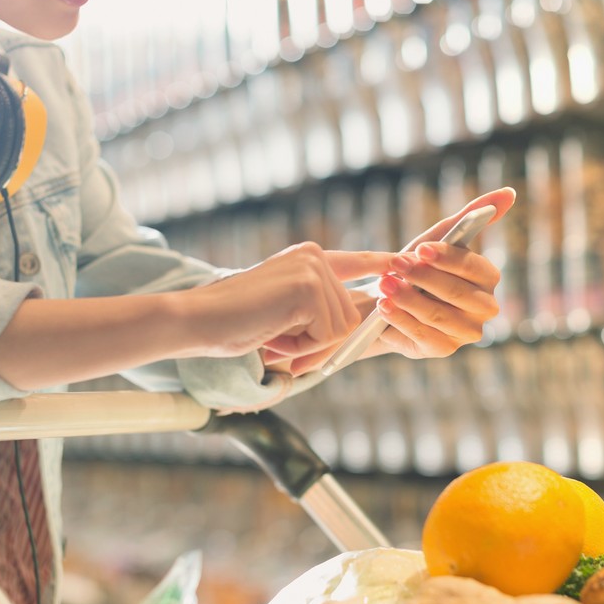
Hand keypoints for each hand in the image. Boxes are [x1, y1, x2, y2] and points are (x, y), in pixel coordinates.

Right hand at [187, 242, 392, 361]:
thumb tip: (362, 317)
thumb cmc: (232, 322)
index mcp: (307, 257)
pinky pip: (327, 336)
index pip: (357, 261)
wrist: (196, 320)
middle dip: (319, 340)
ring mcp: (312, 270)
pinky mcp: (308, 289)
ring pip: (341, 328)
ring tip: (271, 333)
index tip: (406, 261)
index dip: (383, 264)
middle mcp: (314, 256)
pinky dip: (299, 347)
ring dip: (307, 345)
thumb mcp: (284, 312)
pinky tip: (271, 334)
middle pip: (351, 314)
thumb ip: (317, 309)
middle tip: (277, 337)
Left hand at [372, 187, 512, 360]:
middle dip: (423, 277)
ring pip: (438, 315)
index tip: (420, 248)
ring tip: (384, 285)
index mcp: (488, 278)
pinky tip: (384, 307)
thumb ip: (472, 216)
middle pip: (456, 294)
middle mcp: (485, 308)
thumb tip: (510, 193)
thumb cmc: (419, 266)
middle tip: (395, 265)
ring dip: (408, 298)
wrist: (388, 297)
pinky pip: (423, 336)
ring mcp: (466, 333)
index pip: (473, 268)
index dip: (447, 258)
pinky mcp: (443, 350)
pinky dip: (401, 319)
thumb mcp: (439, 239)